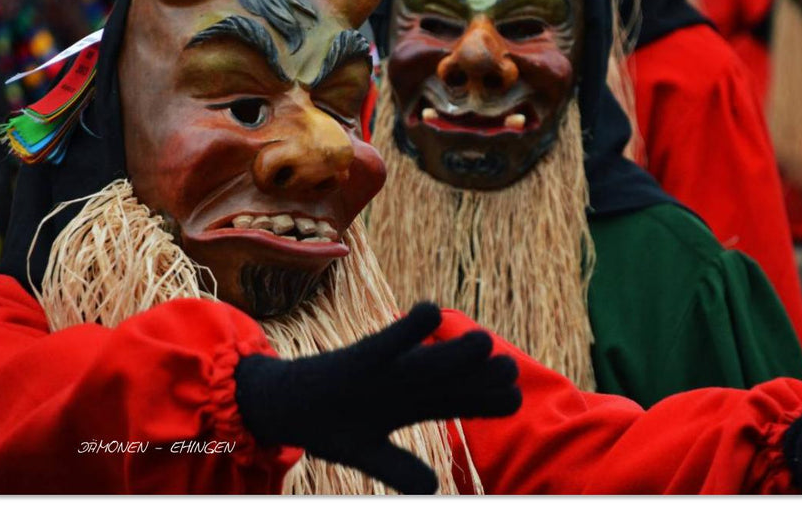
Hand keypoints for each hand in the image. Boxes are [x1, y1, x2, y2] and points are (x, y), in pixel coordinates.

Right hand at [234, 302, 520, 493]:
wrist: (286, 405)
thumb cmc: (331, 424)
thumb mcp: (367, 454)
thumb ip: (399, 469)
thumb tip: (432, 489)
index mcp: (414, 403)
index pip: (460, 400)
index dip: (488, 401)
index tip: (514, 399)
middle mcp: (406, 382)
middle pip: (452, 379)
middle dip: (482, 375)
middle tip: (510, 369)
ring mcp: (385, 370)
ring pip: (426, 361)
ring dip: (454, 353)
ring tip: (484, 341)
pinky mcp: (358, 359)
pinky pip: (386, 342)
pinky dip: (408, 328)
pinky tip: (429, 311)